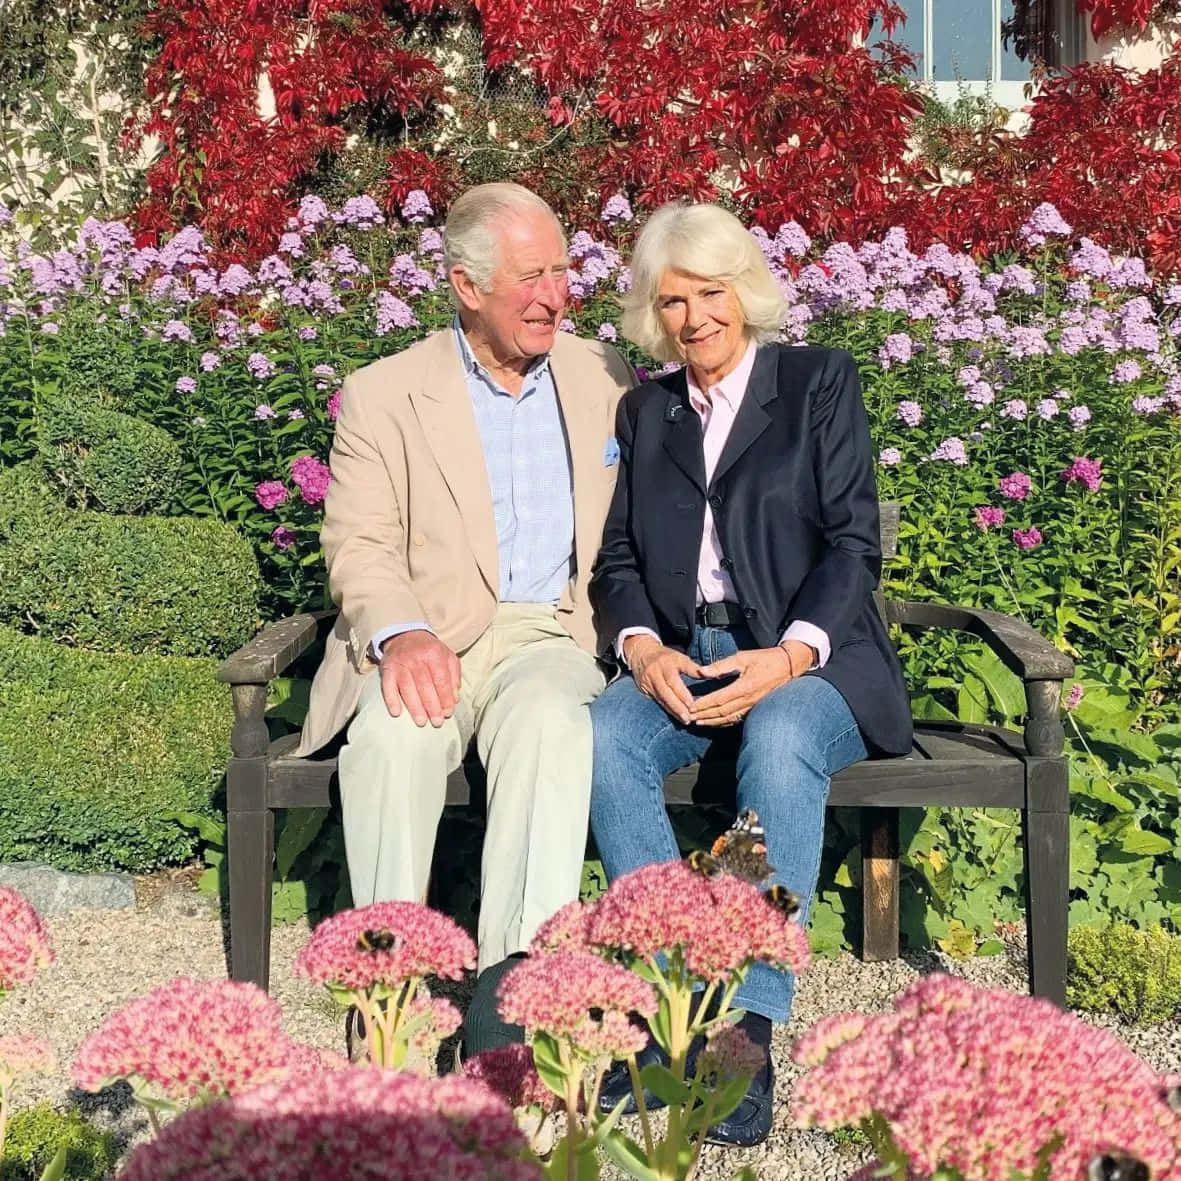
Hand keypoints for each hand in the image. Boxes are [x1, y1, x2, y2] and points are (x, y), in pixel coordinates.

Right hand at [379, 630, 460, 726]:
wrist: (405, 635)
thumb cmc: (429, 651)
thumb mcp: (447, 656)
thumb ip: (453, 676)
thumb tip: (454, 699)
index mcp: (434, 653)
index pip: (441, 679)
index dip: (445, 697)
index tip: (448, 712)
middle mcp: (416, 658)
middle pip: (425, 685)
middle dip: (432, 706)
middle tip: (437, 722)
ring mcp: (400, 663)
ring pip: (407, 687)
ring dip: (414, 706)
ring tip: (421, 722)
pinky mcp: (387, 669)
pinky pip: (387, 686)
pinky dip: (391, 699)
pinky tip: (396, 712)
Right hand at [624, 634, 702, 725]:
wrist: (641, 653)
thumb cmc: (667, 658)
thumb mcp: (680, 657)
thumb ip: (694, 668)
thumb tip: (714, 676)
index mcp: (671, 659)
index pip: (682, 670)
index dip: (687, 686)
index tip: (692, 702)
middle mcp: (658, 669)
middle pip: (668, 689)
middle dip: (679, 704)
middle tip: (689, 716)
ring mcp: (649, 679)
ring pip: (662, 697)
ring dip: (674, 710)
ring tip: (685, 720)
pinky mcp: (644, 687)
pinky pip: (657, 700)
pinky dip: (668, 709)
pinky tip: (677, 717)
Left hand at [690, 641, 813, 726]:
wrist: (788, 666)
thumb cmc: (764, 659)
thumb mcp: (742, 657)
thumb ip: (720, 666)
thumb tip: (701, 671)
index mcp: (744, 686)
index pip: (718, 699)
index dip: (703, 704)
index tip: (690, 706)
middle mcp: (748, 700)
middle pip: (722, 712)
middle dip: (704, 715)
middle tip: (689, 717)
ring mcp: (753, 706)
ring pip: (729, 718)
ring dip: (712, 721)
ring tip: (698, 722)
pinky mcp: (756, 708)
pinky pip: (737, 718)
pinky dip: (724, 722)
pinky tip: (715, 722)